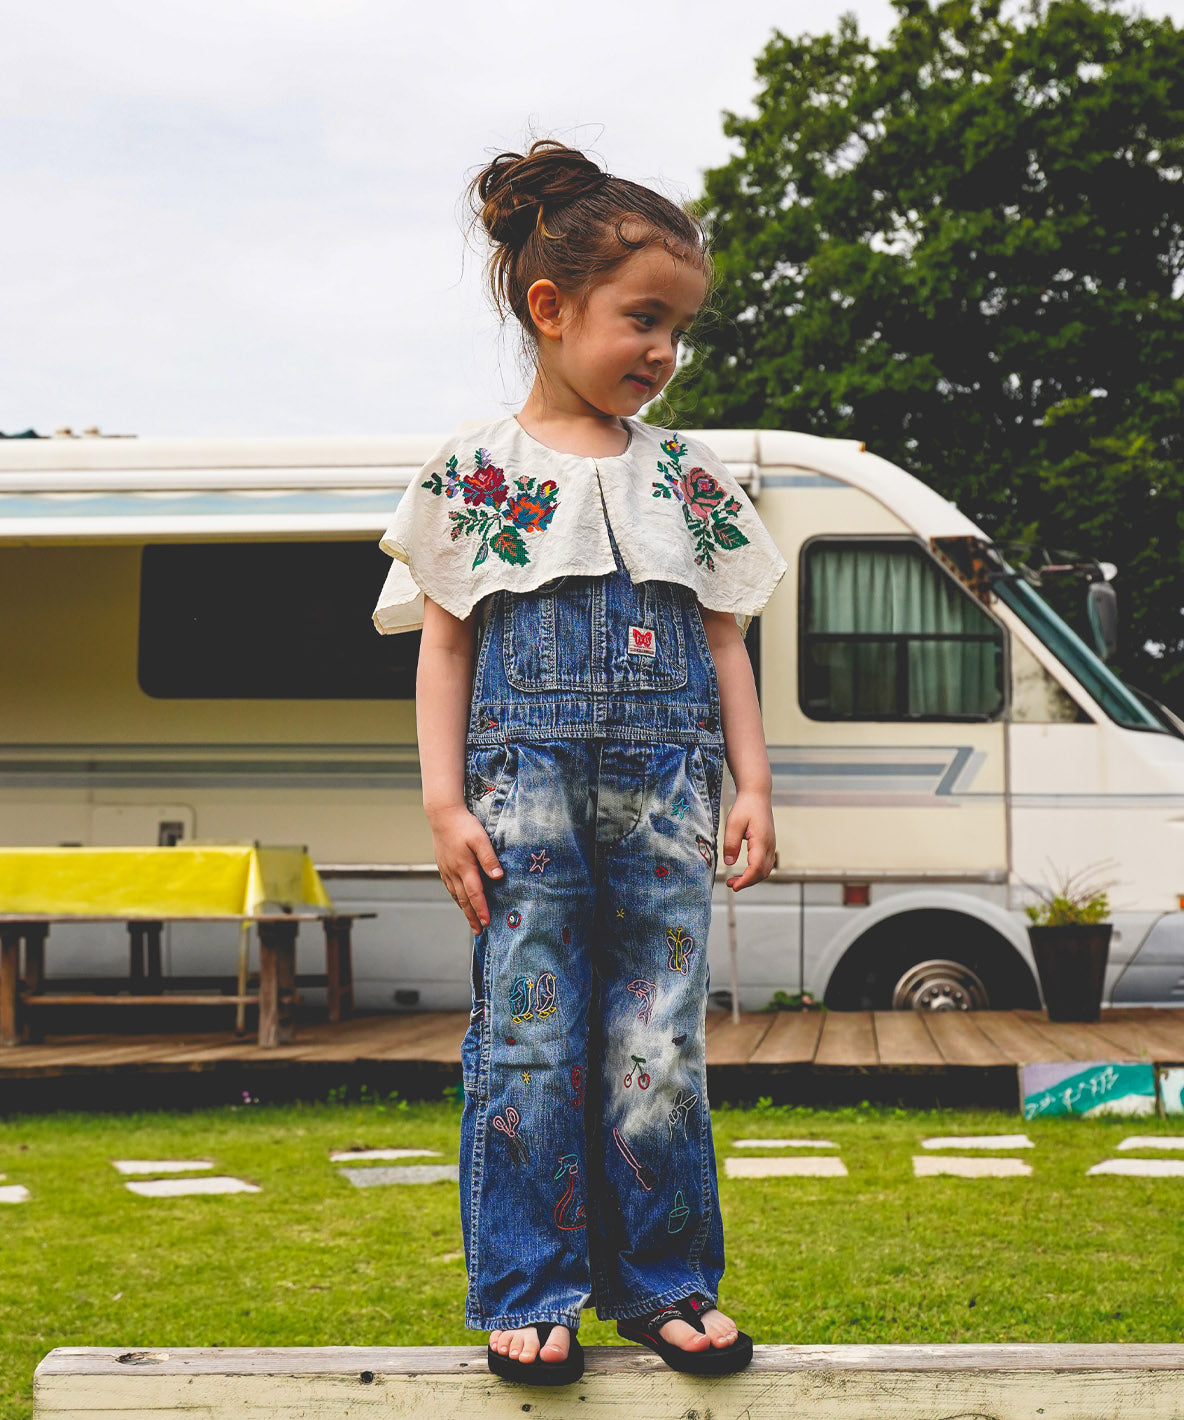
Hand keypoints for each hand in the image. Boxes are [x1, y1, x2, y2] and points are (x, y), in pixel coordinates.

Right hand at [427, 804, 504, 932]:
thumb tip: (498, 877)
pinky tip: (460, 900)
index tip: (487, 923)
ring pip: (456, 895)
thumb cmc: (464, 825)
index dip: (481, 910)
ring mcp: (446, 870)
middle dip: (472, 916)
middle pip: (464, 899)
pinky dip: (456, 897)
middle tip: (478, 931)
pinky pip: (450, 887)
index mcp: (465, 867)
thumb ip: (489, 858)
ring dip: (464, 909)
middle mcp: (454, 872)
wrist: (442, 815)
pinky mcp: (443, 865)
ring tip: (470, 921)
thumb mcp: (480, 839)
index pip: (475, 894)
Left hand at [721, 789, 774, 890]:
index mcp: (761, 840)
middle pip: (762, 872)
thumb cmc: (745, 807)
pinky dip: (755, 872)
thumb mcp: (733, 823)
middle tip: (730, 884)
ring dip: (751, 878)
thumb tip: (729, 863)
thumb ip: (731, 844)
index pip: (756, 867)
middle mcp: (770, 845)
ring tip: (734, 880)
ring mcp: (771, 845)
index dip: (745, 880)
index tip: (734, 886)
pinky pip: (765, 864)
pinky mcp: (768, 845)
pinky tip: (744, 872)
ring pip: (765, 870)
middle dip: (747, 882)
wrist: (757, 795)